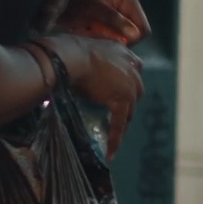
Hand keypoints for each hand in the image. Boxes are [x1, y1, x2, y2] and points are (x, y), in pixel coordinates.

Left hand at [57, 0, 151, 45]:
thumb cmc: (73, 1)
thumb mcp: (94, 11)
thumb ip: (115, 22)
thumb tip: (135, 35)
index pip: (143, 29)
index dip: (131, 40)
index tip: (111, 41)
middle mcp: (126, 5)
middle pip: (133, 34)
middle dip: (117, 39)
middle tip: (96, 35)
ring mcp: (116, 13)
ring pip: (122, 37)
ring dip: (107, 39)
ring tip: (89, 32)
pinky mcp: (106, 20)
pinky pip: (111, 36)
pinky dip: (100, 38)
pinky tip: (87, 32)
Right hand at [71, 38, 144, 160]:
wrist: (70, 56)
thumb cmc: (68, 52)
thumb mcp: (83, 51)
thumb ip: (89, 60)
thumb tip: (74, 66)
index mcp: (123, 52)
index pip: (131, 71)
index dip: (124, 84)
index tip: (116, 94)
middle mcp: (132, 66)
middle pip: (134, 91)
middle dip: (126, 105)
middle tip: (113, 118)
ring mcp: (130, 83)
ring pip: (130, 109)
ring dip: (122, 122)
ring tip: (113, 137)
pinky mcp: (124, 98)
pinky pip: (120, 121)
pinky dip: (115, 137)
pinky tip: (110, 152)